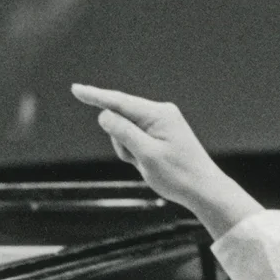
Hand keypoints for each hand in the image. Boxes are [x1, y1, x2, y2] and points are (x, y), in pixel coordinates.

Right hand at [71, 84, 262, 238]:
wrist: (203, 189)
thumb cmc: (179, 175)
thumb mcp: (147, 155)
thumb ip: (124, 133)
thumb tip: (104, 115)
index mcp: (159, 114)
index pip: (119, 102)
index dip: (95, 96)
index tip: (76, 89)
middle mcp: (160, 113)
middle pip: (122, 119)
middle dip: (120, 142)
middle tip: (137, 162)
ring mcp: (161, 123)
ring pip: (126, 132)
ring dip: (128, 151)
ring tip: (147, 165)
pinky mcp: (161, 134)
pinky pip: (136, 139)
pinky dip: (136, 153)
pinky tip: (150, 165)